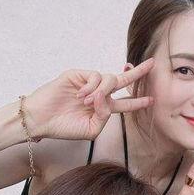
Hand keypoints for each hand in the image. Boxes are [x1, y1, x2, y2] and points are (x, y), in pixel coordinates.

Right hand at [23, 58, 154, 140]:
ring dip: (102, 92)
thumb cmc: (64, 127)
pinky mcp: (78, 75)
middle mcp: (98, 94)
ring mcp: (88, 83)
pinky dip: (91, 87)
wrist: (41, 120)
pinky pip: (95, 76)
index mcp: (103, 108)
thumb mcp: (91, 130)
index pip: (125, 103)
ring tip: (86, 102)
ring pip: (110, 80)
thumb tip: (106, 98)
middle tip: (152, 64)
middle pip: (123, 81)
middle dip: (138, 73)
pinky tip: (81, 96)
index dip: (138, 101)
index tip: (151, 99)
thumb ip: (105, 116)